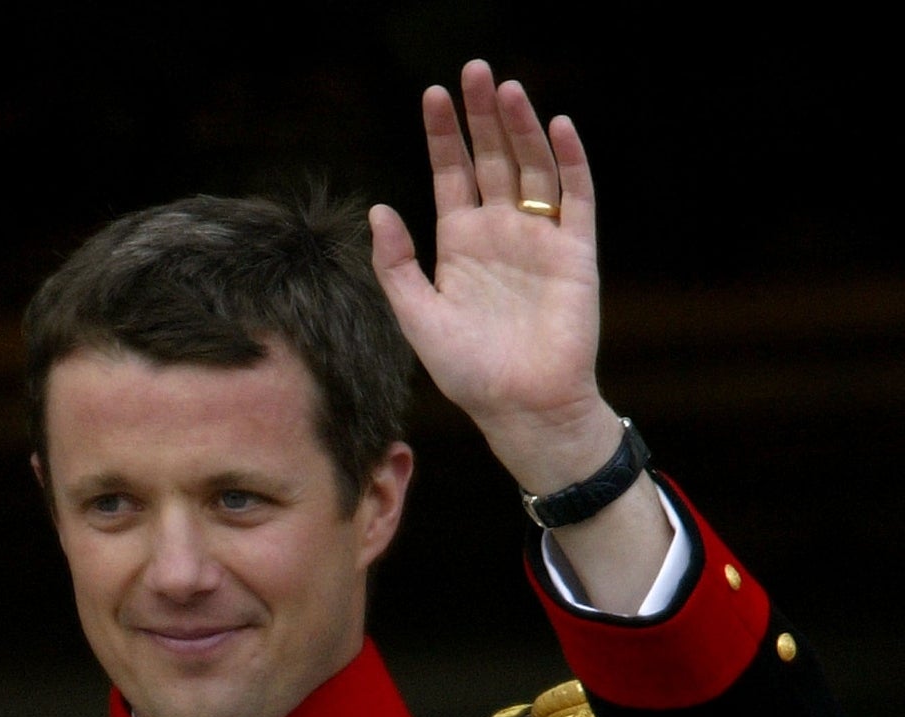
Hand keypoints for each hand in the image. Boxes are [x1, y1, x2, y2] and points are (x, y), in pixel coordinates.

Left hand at [369, 59, 616, 492]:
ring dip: (521, 128)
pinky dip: (569, 161)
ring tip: (507, 89)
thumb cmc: (467, 370)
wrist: (520, 406)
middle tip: (474, 70)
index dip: (443, 135)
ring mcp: (539, 238)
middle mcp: (499, 232)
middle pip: (492, 158)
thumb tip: (379, 209)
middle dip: (482, 116)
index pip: (451, 174)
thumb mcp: (416, 315)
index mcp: (459, 244)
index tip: (432, 93)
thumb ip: (395, 264)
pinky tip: (557, 128)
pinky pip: (577, 197)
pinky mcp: (576, 251)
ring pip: (531, 168)